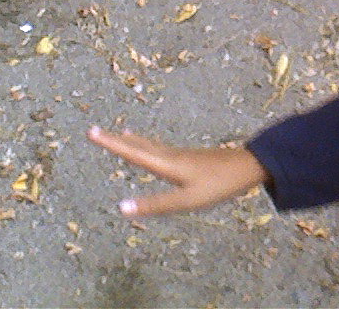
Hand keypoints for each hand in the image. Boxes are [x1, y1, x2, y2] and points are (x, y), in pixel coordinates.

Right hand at [87, 126, 265, 216]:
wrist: (247, 167)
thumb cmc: (217, 185)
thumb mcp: (186, 200)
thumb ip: (155, 205)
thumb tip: (121, 208)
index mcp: (165, 164)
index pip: (132, 152)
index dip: (111, 143)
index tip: (90, 131)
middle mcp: (169, 156)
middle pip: (137, 146)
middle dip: (116, 140)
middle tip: (94, 132)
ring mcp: (179, 155)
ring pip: (149, 146)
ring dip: (131, 141)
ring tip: (120, 134)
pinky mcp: (188, 158)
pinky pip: (159, 149)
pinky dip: (147, 145)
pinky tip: (153, 149)